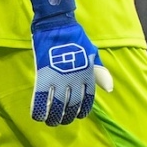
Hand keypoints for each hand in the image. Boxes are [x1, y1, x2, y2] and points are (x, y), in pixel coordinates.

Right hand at [27, 0, 113, 125]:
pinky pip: (41, 98)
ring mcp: (59, 78)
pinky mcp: (44, 74)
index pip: (88, 101)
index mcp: (88, 76)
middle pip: (71, 107)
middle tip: (60, 121)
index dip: (82, 111)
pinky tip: (37, 116)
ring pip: (56, 106)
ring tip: (50, 122)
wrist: (58, 25)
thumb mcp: (93, 55)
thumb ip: (99, 73)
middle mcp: (75, 80)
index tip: (76, 115)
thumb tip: (109, 89)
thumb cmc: (76, 39)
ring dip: (52, 118)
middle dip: (65, 117)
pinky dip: (39, 110)